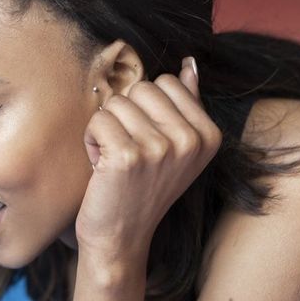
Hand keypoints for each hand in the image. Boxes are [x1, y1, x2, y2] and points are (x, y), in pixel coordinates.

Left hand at [76, 57, 221, 261]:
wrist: (120, 237)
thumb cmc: (141, 189)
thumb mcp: (175, 148)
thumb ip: (185, 104)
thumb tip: (189, 63)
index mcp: (208, 135)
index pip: (166, 82)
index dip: (145, 109)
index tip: (146, 143)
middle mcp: (190, 141)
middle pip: (141, 88)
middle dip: (125, 116)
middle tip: (127, 153)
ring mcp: (161, 148)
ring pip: (116, 103)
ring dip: (106, 130)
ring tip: (114, 162)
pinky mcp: (128, 157)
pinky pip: (98, 120)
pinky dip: (91, 141)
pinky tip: (101, 167)